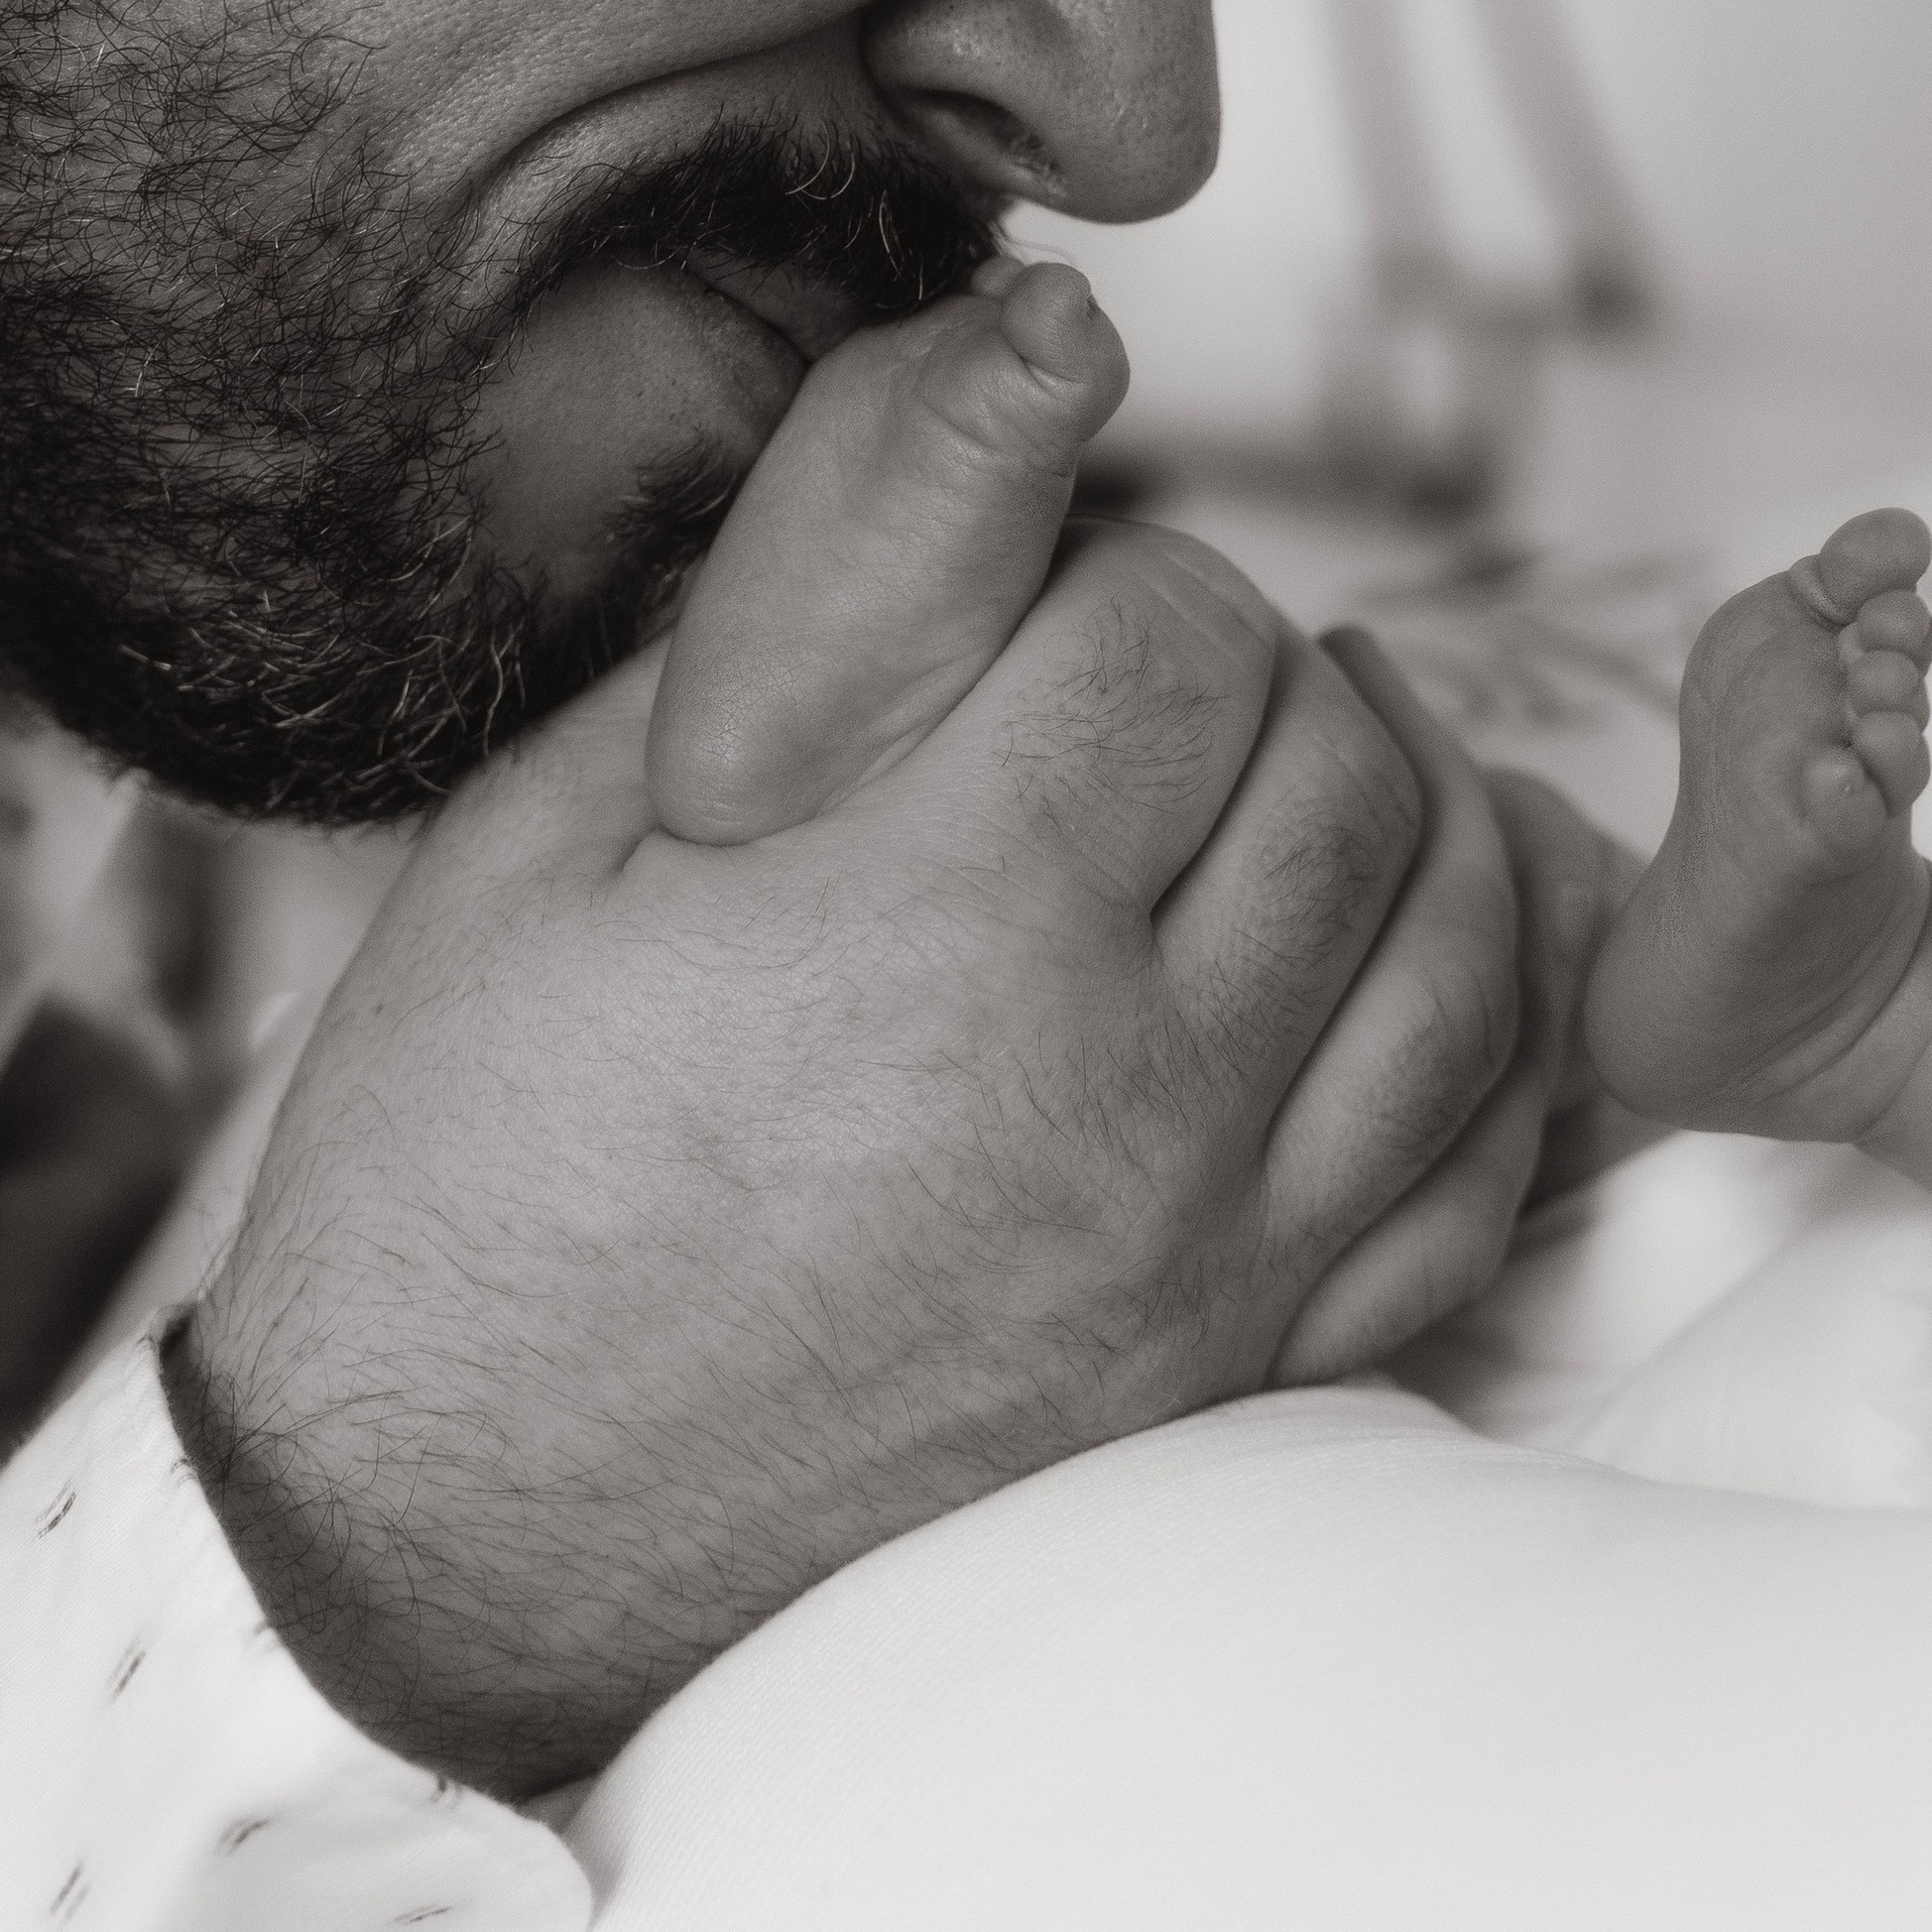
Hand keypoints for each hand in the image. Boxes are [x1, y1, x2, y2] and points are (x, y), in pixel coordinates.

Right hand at [168, 526, 1542, 1796]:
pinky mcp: (1240, 1376)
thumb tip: (997, 385)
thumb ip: (795, 610)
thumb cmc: (467, 1174)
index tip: (1040, 592)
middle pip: (1340, 767)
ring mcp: (1209, 1257)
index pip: (1178, 634)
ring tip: (1311, 751)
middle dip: (1255, 671)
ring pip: (1455, 945)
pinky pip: (1475, 1167)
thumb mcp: (556, 836)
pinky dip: (1486, 1023)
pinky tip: (1417, 942)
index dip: (1117, 567)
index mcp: (938, 925)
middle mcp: (1121, 1093)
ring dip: (1405, 808)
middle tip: (1145, 678)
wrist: (446, 1546)